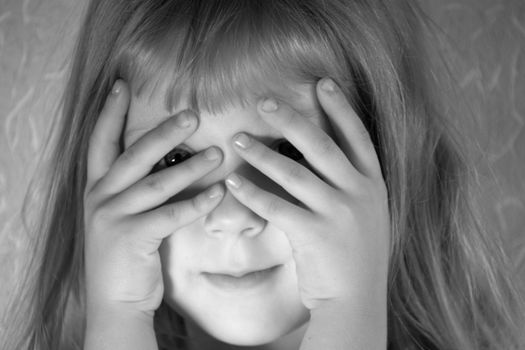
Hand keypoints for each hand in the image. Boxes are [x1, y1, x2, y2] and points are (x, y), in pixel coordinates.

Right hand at [83, 80, 223, 315]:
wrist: (114, 300)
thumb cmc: (125, 253)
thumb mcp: (120, 214)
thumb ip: (135, 187)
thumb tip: (169, 159)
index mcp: (96, 187)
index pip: (100, 141)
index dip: (110, 113)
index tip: (121, 84)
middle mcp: (100, 197)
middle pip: (133, 155)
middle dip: (163, 131)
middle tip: (192, 113)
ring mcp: (113, 217)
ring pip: (157, 183)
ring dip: (190, 166)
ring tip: (217, 152)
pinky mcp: (132, 237)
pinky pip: (171, 215)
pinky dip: (196, 203)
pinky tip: (218, 193)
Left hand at [225, 78, 389, 310]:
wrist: (357, 300)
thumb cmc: (356, 255)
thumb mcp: (368, 214)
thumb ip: (351, 184)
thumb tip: (323, 157)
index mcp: (373, 184)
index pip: (358, 135)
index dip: (340, 107)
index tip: (322, 82)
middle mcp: (358, 193)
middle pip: (321, 145)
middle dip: (292, 119)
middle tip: (264, 101)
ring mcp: (338, 213)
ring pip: (294, 173)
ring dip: (262, 153)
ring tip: (237, 138)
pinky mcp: (314, 234)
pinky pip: (276, 206)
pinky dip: (251, 192)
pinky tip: (233, 181)